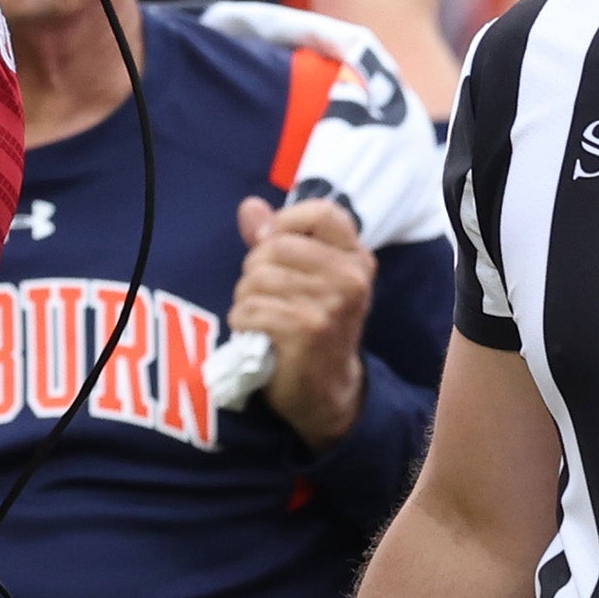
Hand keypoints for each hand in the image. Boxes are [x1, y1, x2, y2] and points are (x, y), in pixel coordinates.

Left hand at [229, 197, 374, 449]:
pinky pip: (249, 310)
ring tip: (260, 316)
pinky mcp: (306, 331)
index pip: (322, 211)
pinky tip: (255, 334)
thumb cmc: (313, 326)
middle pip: (275, 246)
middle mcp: (351, 278)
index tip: (271, 243)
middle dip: (254, 270)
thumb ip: (277, 238)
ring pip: (256, 278)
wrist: (327, 391)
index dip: (286, 221)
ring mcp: (330, 305)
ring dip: (245, 299)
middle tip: (263, 295)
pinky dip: (242, 322)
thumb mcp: (307, 278)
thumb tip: (249, 206)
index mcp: (356, 258)